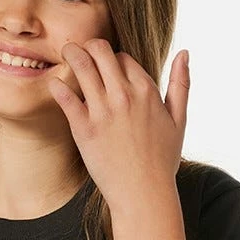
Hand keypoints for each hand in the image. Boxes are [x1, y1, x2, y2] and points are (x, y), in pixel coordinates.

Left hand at [48, 40, 189, 205]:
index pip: (122, 57)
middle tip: (80, 49)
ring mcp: (103, 111)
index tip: (106, 68)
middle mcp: (124, 96)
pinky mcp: (84, 129)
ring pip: (82, 65)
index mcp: (147, 91)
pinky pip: (65, 96)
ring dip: (71, 53)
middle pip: (100, 51)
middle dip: (89, 45)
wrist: (143, 194)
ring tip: (66, 53)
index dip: (112, 59)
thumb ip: (181, 84)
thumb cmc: (162, 161)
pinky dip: (58, 85)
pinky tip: (55, 84)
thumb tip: (184, 52)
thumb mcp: (179, 120)